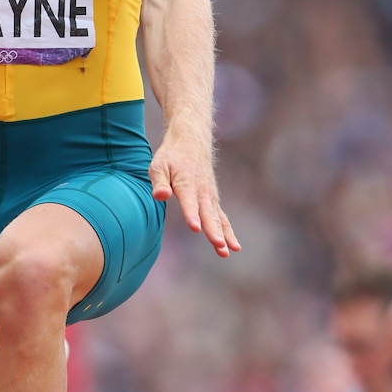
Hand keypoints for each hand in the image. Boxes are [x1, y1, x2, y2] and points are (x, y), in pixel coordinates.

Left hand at [149, 138, 239, 257]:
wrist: (191, 140)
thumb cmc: (171, 156)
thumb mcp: (159, 165)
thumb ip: (159, 182)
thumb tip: (160, 196)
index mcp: (186, 183)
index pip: (189, 202)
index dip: (192, 215)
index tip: (195, 228)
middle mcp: (201, 191)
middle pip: (207, 213)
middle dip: (213, 230)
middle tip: (219, 245)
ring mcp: (209, 195)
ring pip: (218, 217)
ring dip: (224, 235)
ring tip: (228, 251)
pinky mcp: (213, 199)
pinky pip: (221, 217)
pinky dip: (227, 231)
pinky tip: (233, 246)